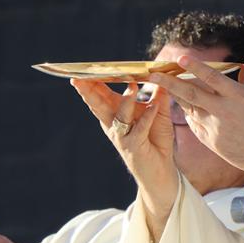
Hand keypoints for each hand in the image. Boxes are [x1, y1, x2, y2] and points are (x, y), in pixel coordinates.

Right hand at [70, 80, 177, 217]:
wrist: (161, 172)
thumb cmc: (155, 141)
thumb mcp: (157, 114)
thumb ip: (158, 96)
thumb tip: (160, 75)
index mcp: (116, 115)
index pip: (101, 96)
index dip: (92, 84)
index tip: (83, 70)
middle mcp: (115, 126)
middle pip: (100, 105)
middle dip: (90, 91)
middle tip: (81, 78)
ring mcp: (123, 137)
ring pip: (120, 116)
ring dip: (126, 100)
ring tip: (132, 85)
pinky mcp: (134, 147)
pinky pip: (140, 129)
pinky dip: (146, 117)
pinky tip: (152, 106)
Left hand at [150, 58, 243, 193]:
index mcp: (239, 97)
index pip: (211, 77)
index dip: (194, 66)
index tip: (179, 58)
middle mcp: (224, 111)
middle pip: (190, 93)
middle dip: (169, 83)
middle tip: (152, 74)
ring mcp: (216, 129)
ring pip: (189, 109)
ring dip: (177, 97)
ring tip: (164, 86)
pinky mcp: (212, 143)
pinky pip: (195, 125)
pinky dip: (190, 114)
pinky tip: (186, 108)